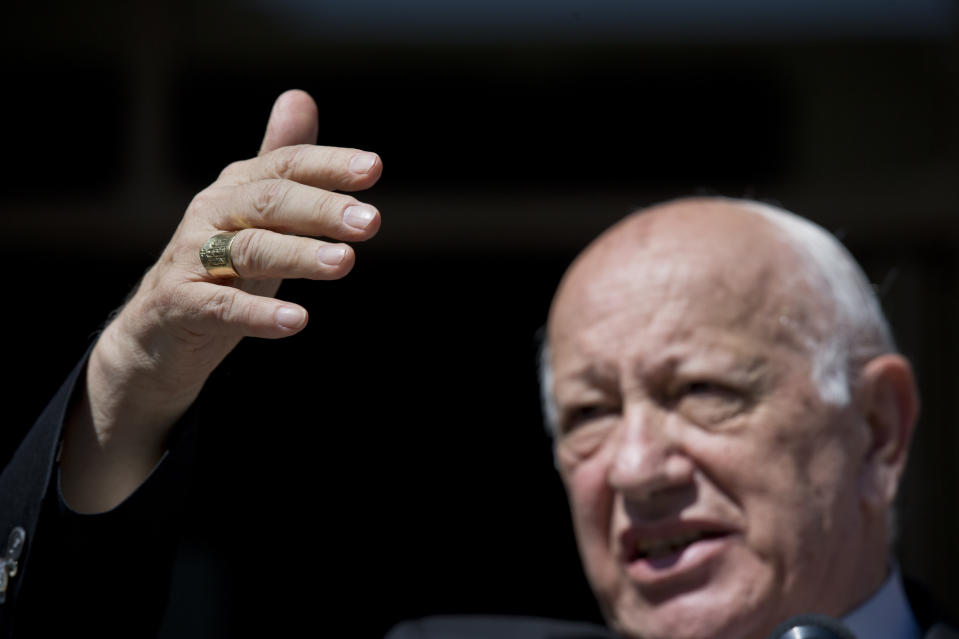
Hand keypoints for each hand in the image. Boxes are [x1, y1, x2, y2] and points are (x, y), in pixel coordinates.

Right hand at [60, 90, 381, 511]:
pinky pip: (222, 307)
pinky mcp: (180, 306)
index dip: (329, 165)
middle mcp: (211, 215)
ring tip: (344, 263)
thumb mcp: (253, 214)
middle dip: (322, 208)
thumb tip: (300, 96)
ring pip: (250, 251)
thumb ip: (279, 162)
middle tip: (370, 222)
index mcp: (236, 189)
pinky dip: (259, 314)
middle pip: (270, 202)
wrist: (156, 332)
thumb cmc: (218, 267)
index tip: (374, 168)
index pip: (286, 165)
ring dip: (299, 255)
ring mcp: (191, 259)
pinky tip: (297, 321)